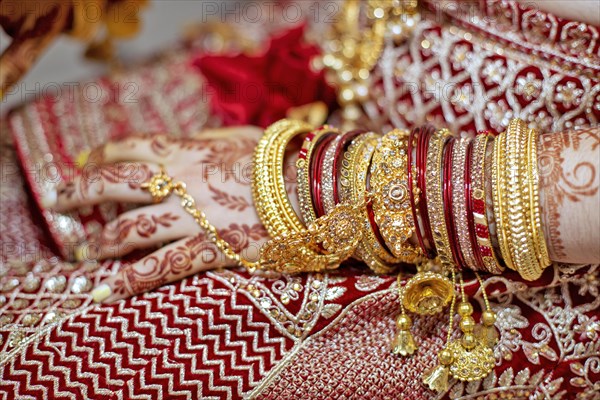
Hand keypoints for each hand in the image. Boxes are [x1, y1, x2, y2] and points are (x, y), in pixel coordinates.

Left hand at [48, 126, 270, 302]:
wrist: (316, 190)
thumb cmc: (283, 161)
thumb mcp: (244, 137)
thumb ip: (208, 138)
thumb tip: (186, 140)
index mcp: (188, 152)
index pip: (131, 148)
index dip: (102, 155)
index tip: (85, 163)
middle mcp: (182, 181)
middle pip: (116, 184)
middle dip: (81, 192)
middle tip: (61, 201)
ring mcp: (194, 216)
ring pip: (132, 228)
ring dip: (104, 241)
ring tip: (89, 250)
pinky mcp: (212, 249)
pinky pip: (164, 266)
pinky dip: (131, 280)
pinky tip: (107, 291)